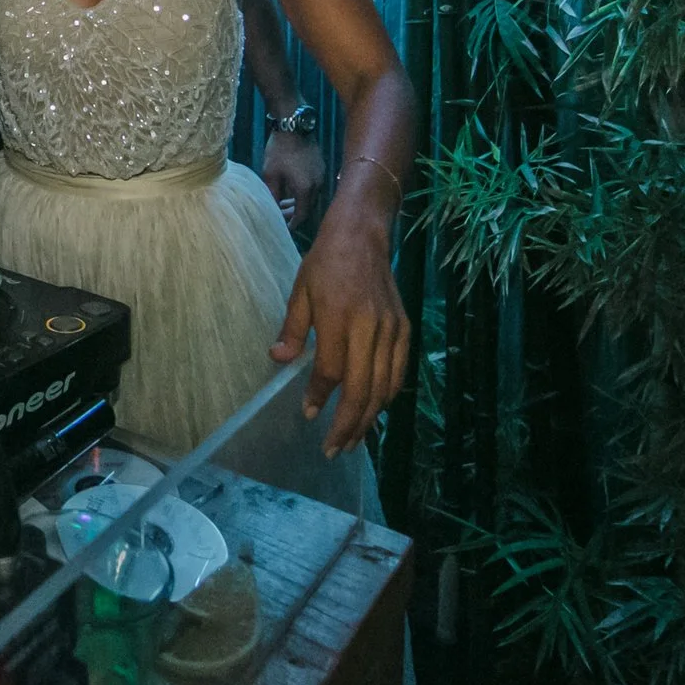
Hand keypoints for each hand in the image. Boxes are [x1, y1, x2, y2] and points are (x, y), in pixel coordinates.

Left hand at [260, 128, 325, 228]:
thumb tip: (272, 211)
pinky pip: (312, 186)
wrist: (293, 125)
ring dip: (297, 202)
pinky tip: (290, 189)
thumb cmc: (279, 151)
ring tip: (283, 203)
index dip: (292, 224)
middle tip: (280, 216)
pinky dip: (302, 192)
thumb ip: (272, 196)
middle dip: (293, 214)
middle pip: (307, 207)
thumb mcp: (270, 175)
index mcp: (306, 190)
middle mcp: (318, 185)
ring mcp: (321, 175)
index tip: (282, 229)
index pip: (301, 215)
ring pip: (310, 196)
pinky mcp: (320, 166)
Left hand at [269, 206, 408, 456]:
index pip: (332, 371)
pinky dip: (386, 398)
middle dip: (348, 425)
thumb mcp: (300, 291)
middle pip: (362, 389)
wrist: (363, 235)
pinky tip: (373, 412)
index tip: (307, 414)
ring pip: (384, 388)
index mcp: (340, 317)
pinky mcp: (405, 330)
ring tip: (352, 441)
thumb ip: (292, 330)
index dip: (319, 396)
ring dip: (368, 420)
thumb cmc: (325, 262)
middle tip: (333, 449)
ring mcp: (392, 330)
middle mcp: (370, 327)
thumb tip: (279, 361)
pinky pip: (398, 374)